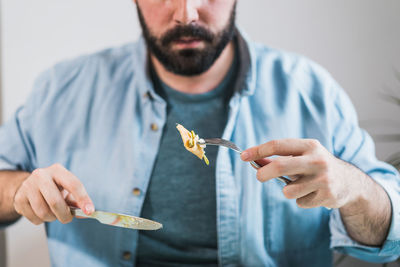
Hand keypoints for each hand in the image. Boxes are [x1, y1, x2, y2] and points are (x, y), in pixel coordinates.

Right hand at [13, 163, 93, 224]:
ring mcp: (28, 186)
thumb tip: (86, 213)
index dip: (83, 199)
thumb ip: (77, 200)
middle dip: (65, 215)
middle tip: (68, 218)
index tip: (89, 211)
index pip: (73, 184)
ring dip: (52, 218)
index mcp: (58, 170)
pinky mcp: (19, 198)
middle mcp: (41, 175)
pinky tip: (41, 212)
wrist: (29, 185)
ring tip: (53, 213)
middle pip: (55, 201)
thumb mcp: (67, 188)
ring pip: (43, 212)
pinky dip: (41, 220)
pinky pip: (34, 218)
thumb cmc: (54, 187)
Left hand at [241, 139, 363, 208]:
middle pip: (280, 166)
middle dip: (264, 173)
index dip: (258, 150)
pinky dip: (302, 200)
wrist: (349, 182)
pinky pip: (300, 202)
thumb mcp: (301, 156)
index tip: (243, 156)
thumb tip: (252, 158)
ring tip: (301, 187)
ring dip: (289, 191)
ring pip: (289, 190)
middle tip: (259, 177)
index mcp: (309, 145)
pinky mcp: (327, 195)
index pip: (278, 145)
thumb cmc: (316, 166)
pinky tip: (314, 194)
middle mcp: (317, 160)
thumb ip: (277, 158)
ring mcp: (323, 178)